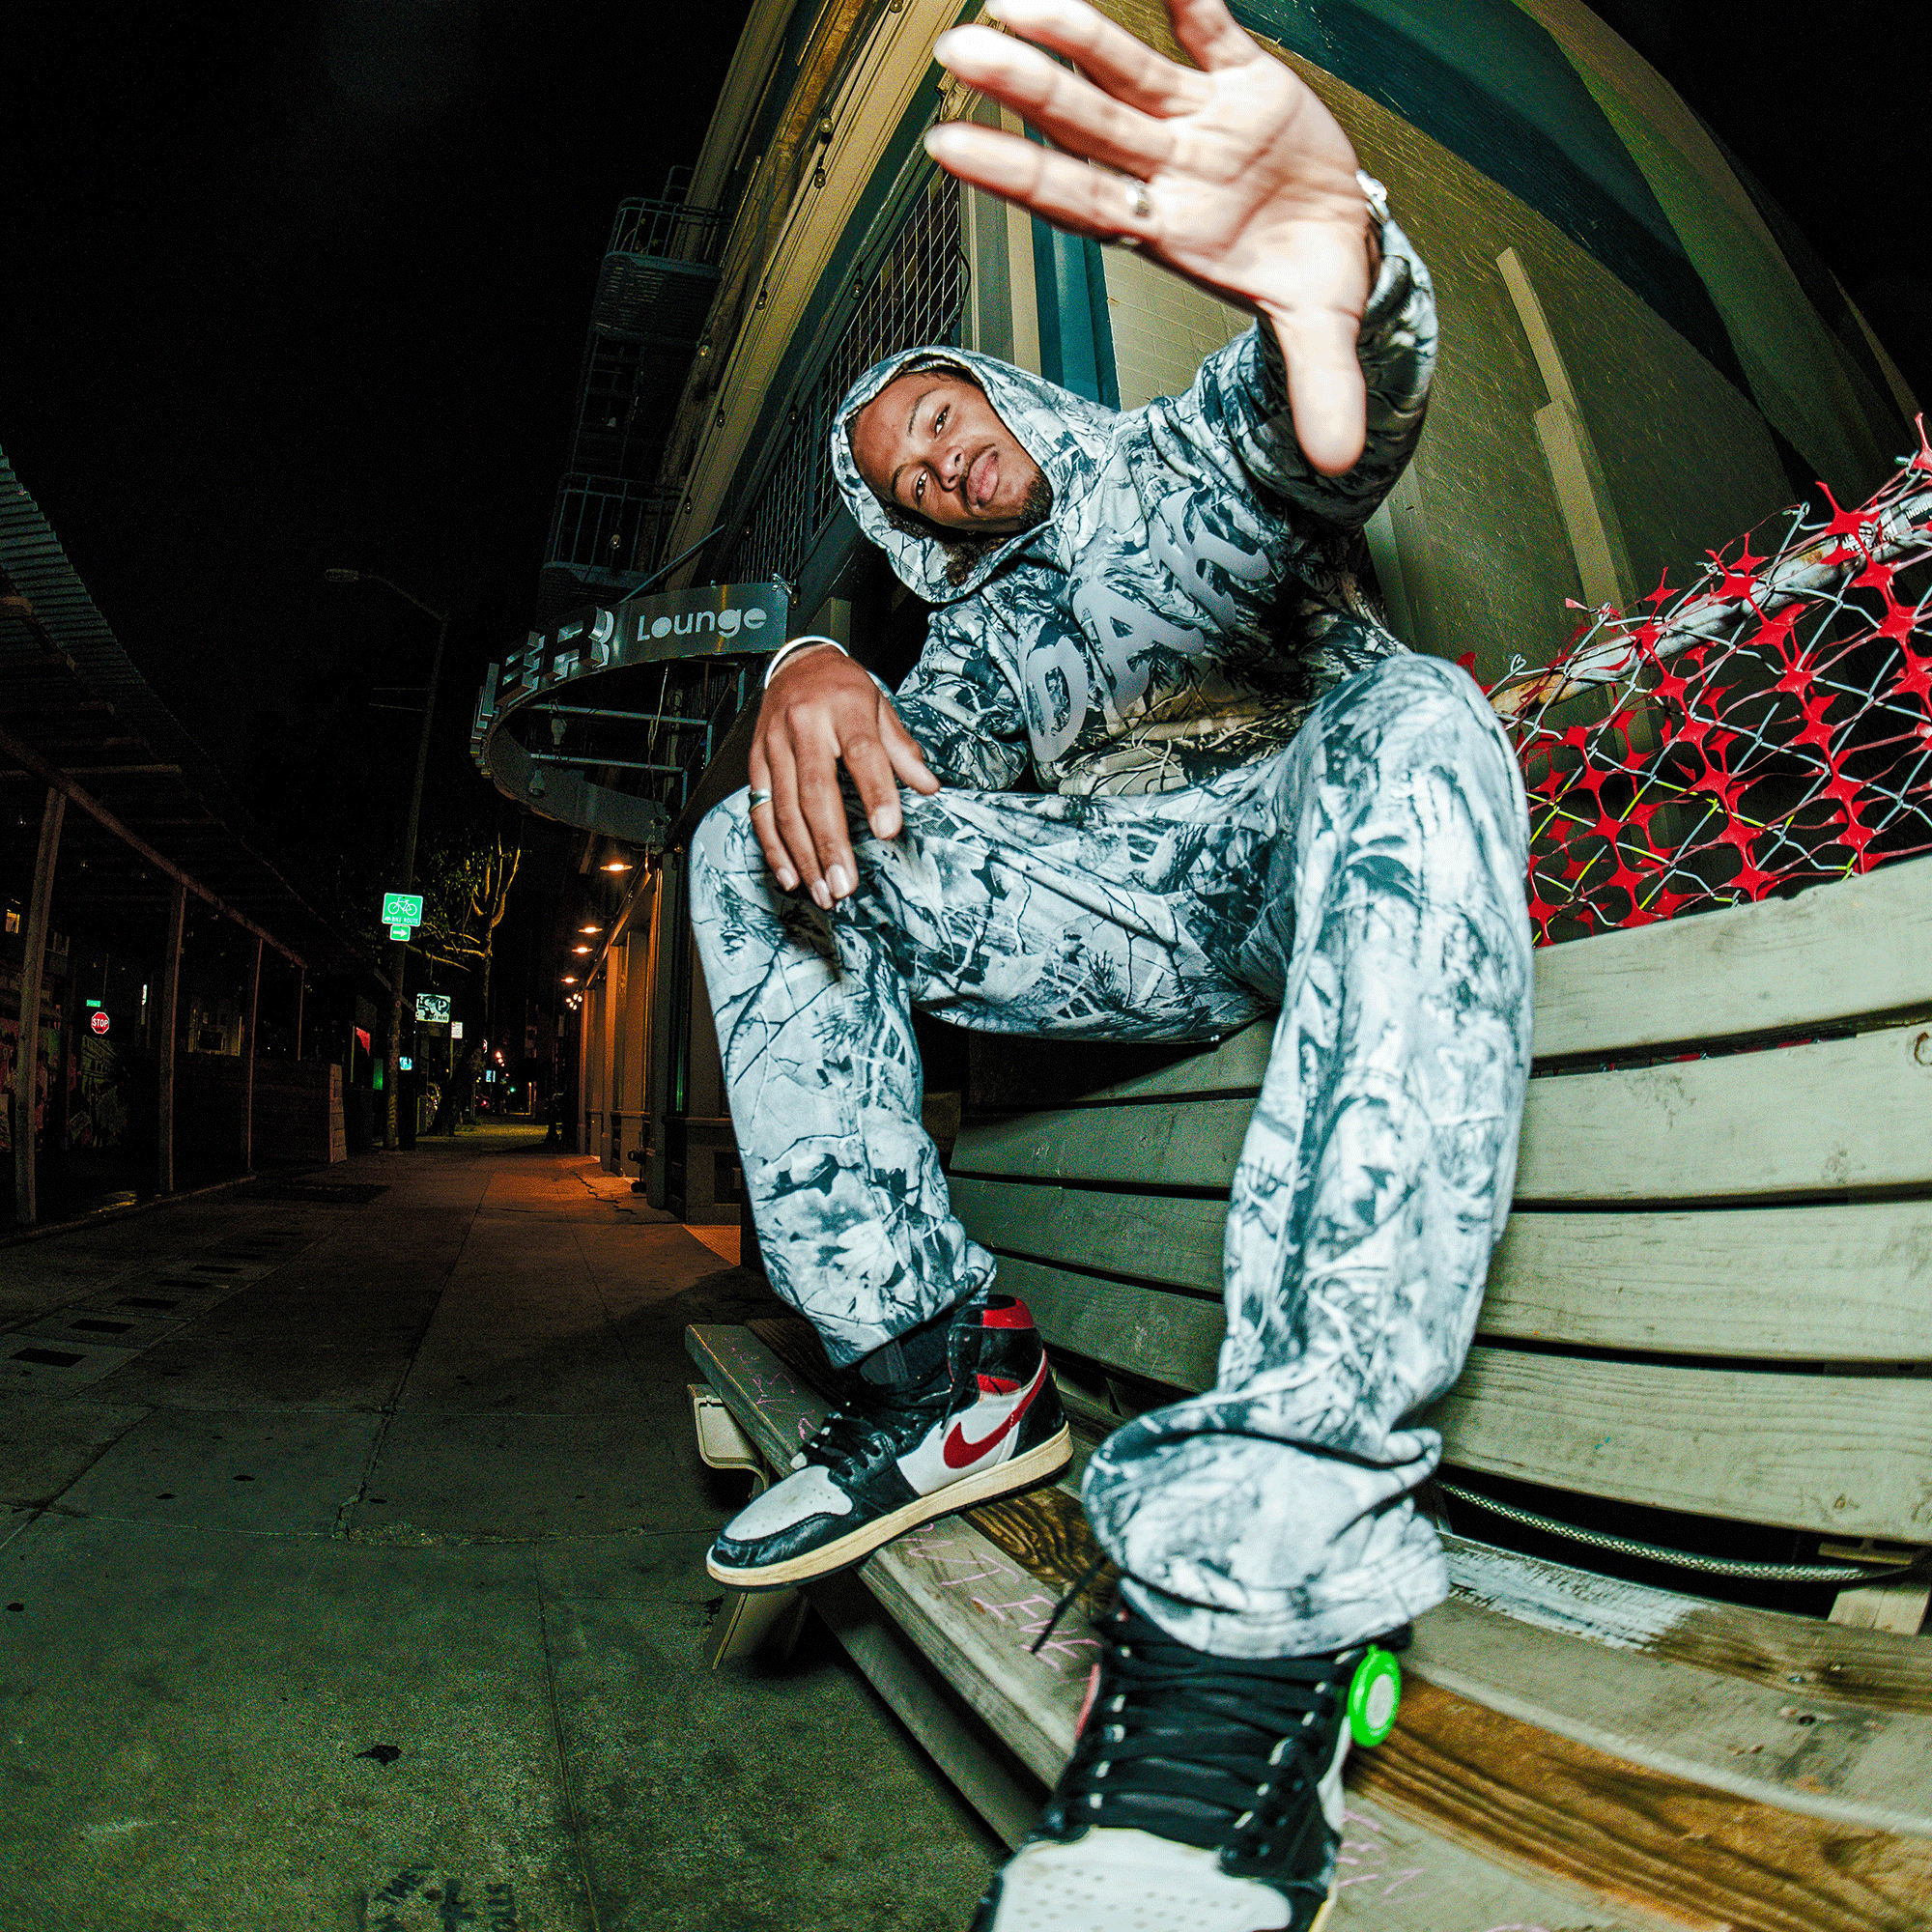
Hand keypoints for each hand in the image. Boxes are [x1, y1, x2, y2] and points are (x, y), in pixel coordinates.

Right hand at [748, 645, 940, 905]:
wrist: (795, 662)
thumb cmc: (843, 688)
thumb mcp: (880, 706)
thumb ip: (902, 750)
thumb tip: (929, 788)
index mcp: (844, 707)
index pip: (862, 752)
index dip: (876, 793)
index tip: (888, 831)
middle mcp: (804, 725)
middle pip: (816, 791)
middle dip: (830, 844)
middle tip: (845, 885)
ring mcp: (774, 745)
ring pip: (784, 808)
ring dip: (804, 856)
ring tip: (824, 892)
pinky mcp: (755, 761)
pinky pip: (760, 810)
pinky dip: (773, 847)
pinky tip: (791, 875)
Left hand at [924, 0, 1376, 473]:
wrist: (1344, 233)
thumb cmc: (1307, 276)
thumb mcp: (1318, 334)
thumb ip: (1321, 388)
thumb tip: (1338, 460)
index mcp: (1166, 229)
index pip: (1075, 199)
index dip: (1014, 173)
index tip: (945, 147)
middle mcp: (1165, 168)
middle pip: (1083, 123)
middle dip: (1026, 88)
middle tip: (956, 51)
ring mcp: (1197, 118)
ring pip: (1124, 66)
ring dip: (1074, 29)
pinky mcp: (1243, 75)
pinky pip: (1207, 22)